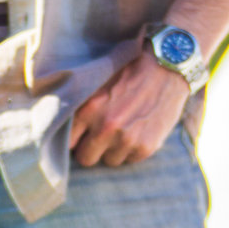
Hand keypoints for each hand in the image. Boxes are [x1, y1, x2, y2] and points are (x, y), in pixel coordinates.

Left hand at [69, 52, 191, 167]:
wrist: (167, 66)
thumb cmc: (129, 71)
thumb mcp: (99, 81)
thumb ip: (81, 106)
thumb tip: (61, 125)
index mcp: (88, 110)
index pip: (68, 143)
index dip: (75, 139)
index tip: (81, 135)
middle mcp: (105, 127)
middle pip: (85, 158)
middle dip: (91, 149)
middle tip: (101, 136)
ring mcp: (126, 140)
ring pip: (109, 161)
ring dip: (113, 150)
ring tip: (123, 129)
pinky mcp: (145, 147)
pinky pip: (129, 160)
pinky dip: (132, 149)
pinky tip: (138, 130)